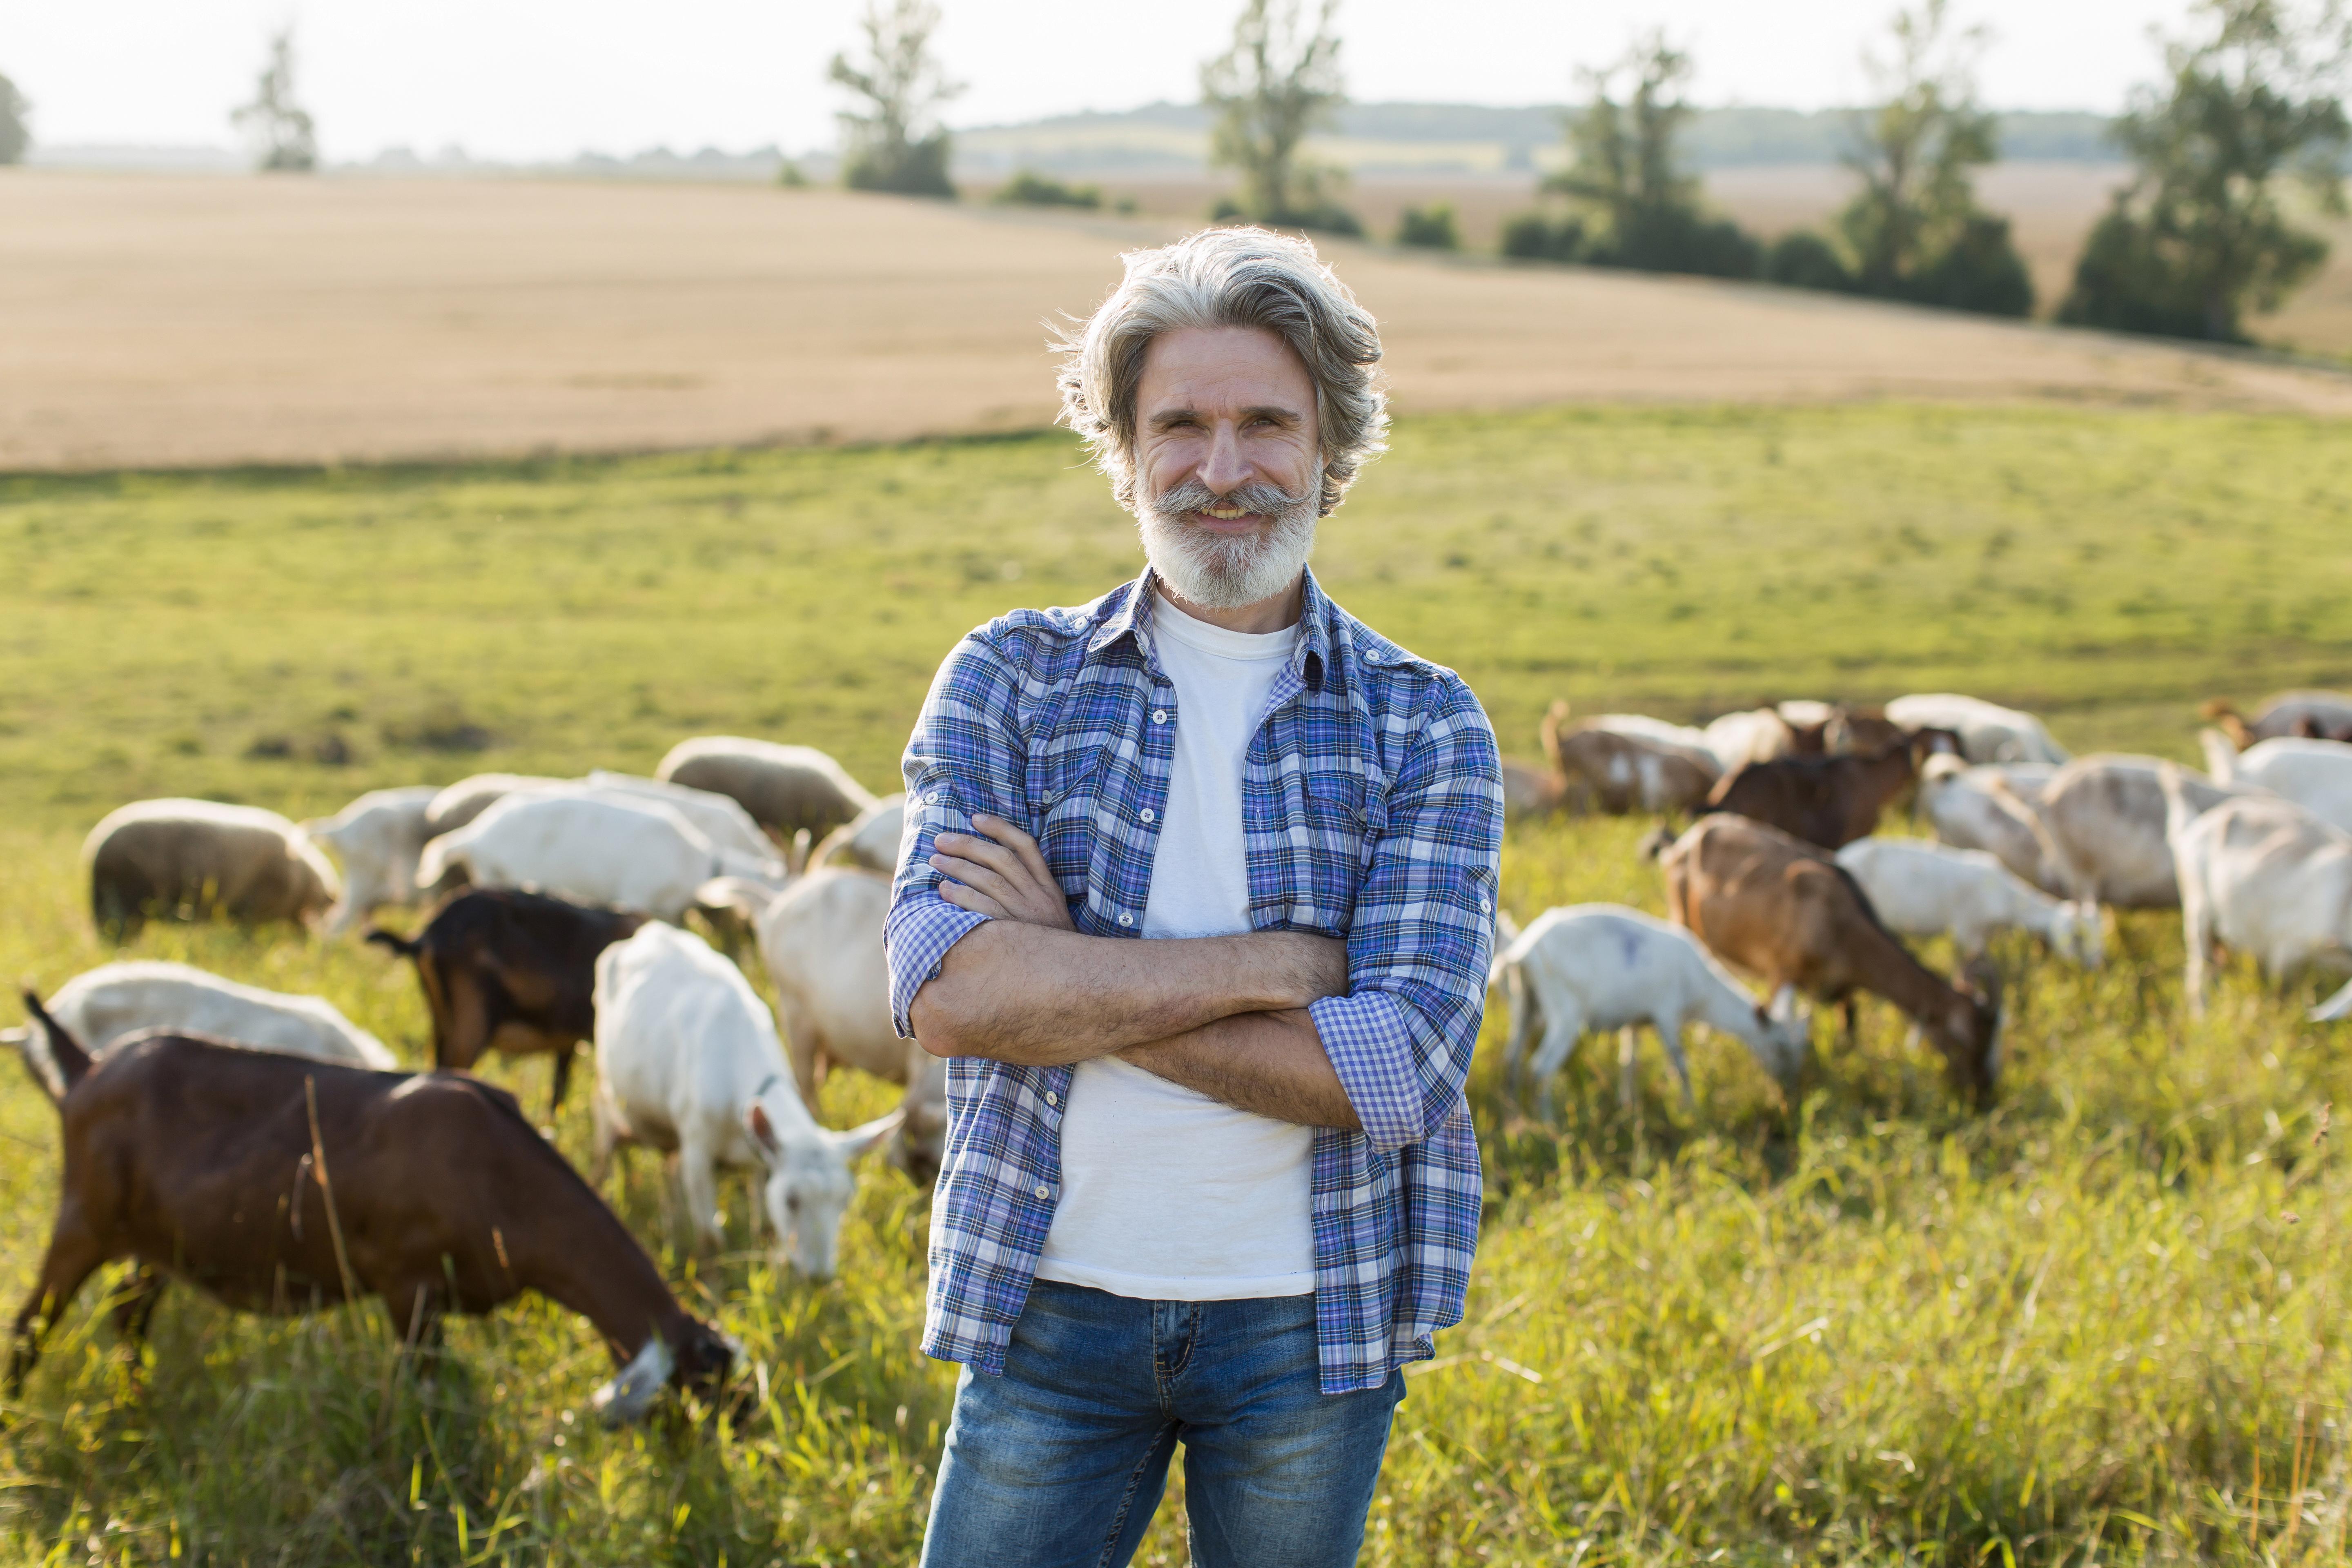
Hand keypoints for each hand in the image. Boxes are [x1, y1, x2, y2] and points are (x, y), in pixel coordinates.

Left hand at [929, 814, 1075, 931]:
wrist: (1067, 973)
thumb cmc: (1048, 939)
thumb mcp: (1049, 908)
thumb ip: (1028, 886)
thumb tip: (991, 864)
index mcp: (1047, 885)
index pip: (1025, 846)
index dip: (1000, 828)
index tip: (975, 818)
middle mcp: (1038, 895)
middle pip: (1001, 859)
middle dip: (969, 845)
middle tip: (941, 840)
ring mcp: (1025, 915)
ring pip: (990, 881)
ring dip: (959, 868)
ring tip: (935, 861)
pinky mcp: (1013, 934)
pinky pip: (983, 910)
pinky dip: (962, 897)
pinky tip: (944, 891)